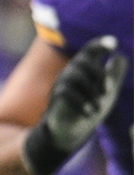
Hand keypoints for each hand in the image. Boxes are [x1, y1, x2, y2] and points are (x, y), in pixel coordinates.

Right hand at [23, 35, 127, 174]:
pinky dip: (80, 102)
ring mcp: (61, 84)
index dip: (100, 45)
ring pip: (74, 76)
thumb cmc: (90, 107)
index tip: (113, 44)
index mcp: (84, 69)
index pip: (90, 51)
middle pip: (82, 61)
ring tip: (99, 108)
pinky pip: (65, 93)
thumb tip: (120, 56)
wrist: (72, 130)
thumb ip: (114, 74)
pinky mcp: (55, 98)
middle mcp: (71, 72)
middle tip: (109, 91)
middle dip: (99, 74)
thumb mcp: (107, 92)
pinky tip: (90, 113)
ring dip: (90, 92)